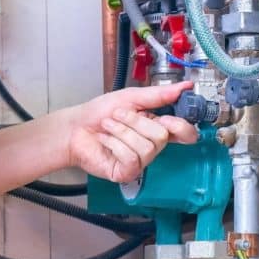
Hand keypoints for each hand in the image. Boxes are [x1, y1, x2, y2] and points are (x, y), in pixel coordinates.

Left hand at [66, 82, 197, 182]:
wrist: (74, 127)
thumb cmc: (98, 113)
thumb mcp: (130, 97)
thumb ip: (158, 94)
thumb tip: (185, 86)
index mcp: (156, 127)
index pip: (185, 133)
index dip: (181, 126)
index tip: (166, 117)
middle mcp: (151, 146)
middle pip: (162, 136)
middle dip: (135, 121)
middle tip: (117, 116)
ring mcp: (140, 161)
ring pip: (146, 146)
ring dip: (121, 131)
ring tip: (108, 127)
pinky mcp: (127, 173)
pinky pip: (131, 158)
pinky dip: (114, 144)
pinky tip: (105, 141)